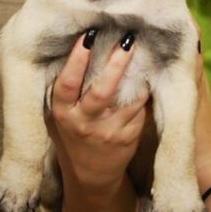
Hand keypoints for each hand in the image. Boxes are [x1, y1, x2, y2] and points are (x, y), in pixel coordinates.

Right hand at [46, 31, 150, 191]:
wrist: (90, 175)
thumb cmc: (73, 134)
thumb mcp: (61, 114)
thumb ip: (67, 90)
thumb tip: (84, 46)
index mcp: (63, 113)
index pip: (67, 84)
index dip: (76, 60)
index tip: (87, 36)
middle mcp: (84, 123)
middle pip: (102, 91)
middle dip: (116, 64)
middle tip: (128, 39)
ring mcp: (108, 132)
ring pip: (128, 99)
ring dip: (139, 76)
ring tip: (147, 52)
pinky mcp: (128, 138)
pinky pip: (140, 109)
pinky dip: (145, 92)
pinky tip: (150, 78)